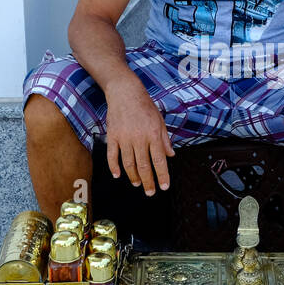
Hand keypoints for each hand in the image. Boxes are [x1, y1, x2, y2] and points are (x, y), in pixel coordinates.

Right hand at [102, 77, 173, 195]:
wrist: (125, 92)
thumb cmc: (145, 105)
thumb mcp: (160, 120)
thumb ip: (165, 139)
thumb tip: (170, 156)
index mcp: (154, 134)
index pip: (159, 160)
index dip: (162, 176)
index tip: (164, 187)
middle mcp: (139, 138)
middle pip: (144, 166)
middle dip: (148, 182)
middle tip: (150, 192)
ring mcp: (124, 138)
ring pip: (129, 164)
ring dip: (133, 176)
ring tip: (137, 184)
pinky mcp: (113, 136)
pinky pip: (112, 155)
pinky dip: (114, 167)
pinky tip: (118, 175)